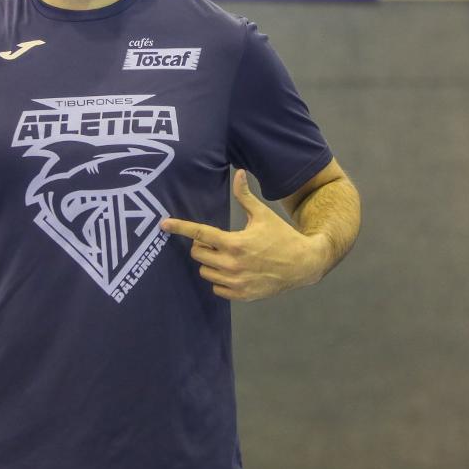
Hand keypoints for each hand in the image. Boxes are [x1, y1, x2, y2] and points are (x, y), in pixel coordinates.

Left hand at [161, 169, 329, 301]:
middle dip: (203, 246)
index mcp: (234, 243)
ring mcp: (236, 282)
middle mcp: (232, 264)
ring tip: (228, 257)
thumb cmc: (282, 237)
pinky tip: (234, 272)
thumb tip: (239, 172)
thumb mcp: (263, 215)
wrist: (303, 265)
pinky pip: (216, 288)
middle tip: (218, 242)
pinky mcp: (241, 295)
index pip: (200, 233)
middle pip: (197, 254)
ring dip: (210, 263)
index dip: (180, 227)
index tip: (164, 224)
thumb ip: (245, 196)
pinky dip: (220, 280)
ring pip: (204, 272)